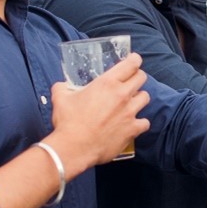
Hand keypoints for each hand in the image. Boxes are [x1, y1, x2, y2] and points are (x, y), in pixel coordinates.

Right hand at [49, 53, 150, 171]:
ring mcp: (130, 112)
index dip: (134, 60)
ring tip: (131, 103)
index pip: (131, 64)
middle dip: (137, 77)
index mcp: (107, 83)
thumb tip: (61, 85)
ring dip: (139, 98)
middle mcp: (122, 95)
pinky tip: (133, 124)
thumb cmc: (68, 122)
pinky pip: (145, 122)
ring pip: (145, 97)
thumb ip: (62, 87)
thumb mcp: (61, 98)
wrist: (75, 147)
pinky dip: (141, 122)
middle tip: (130, 82)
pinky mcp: (133, 129)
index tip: (133, 61)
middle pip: (141, 78)